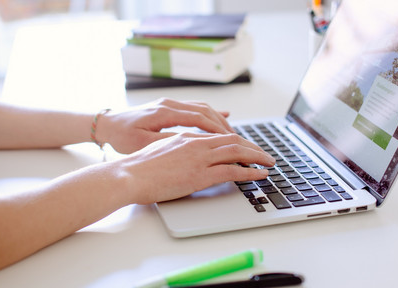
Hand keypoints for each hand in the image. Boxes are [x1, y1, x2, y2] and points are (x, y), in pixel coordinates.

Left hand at [96, 98, 234, 153]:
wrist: (106, 124)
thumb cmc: (121, 137)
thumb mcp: (143, 144)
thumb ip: (168, 142)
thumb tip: (192, 144)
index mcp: (164, 112)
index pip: (200, 118)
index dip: (218, 130)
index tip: (233, 141)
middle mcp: (169, 104)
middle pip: (206, 111)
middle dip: (225, 126)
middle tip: (240, 141)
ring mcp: (169, 103)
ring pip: (202, 108)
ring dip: (219, 121)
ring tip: (234, 135)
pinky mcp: (169, 107)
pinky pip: (195, 108)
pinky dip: (211, 115)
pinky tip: (223, 118)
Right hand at [110, 132, 275, 204]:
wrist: (128, 175)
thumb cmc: (138, 167)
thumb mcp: (160, 151)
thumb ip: (176, 149)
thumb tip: (184, 156)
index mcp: (186, 136)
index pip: (219, 135)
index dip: (237, 140)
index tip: (247, 146)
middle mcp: (196, 143)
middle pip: (232, 139)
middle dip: (252, 146)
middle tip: (264, 153)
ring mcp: (199, 157)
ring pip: (237, 151)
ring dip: (257, 156)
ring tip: (269, 162)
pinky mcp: (200, 174)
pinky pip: (232, 171)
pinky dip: (250, 171)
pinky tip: (259, 174)